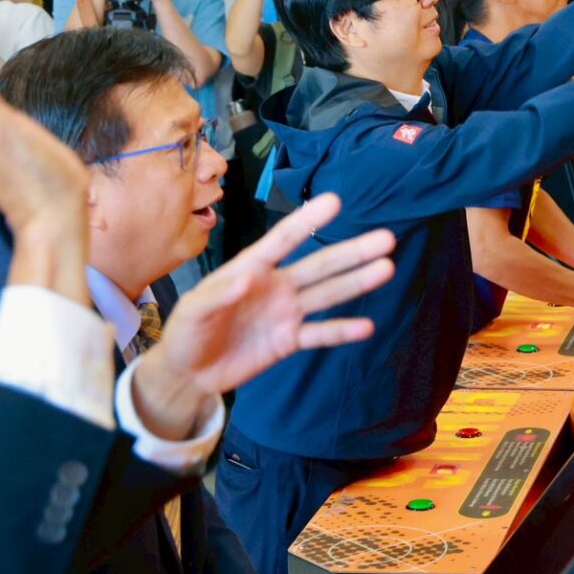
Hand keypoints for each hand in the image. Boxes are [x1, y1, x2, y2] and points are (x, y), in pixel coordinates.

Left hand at [131, 193, 393, 436]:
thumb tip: (247, 280)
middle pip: (320, 265)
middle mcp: (276, 285)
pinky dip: (342, 330)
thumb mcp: (193, 311)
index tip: (335, 201)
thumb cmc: (186, 332)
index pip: (284, 240)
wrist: (189, 373)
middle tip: (386, 238)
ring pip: (328, 294)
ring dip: (357, 282)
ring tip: (387, 268)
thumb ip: (219, 295)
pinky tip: (367, 325)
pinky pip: (320, 333)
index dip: (308, 221)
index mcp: (251, 268)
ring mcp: (286, 312)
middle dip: (352, 252)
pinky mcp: (289, 340)